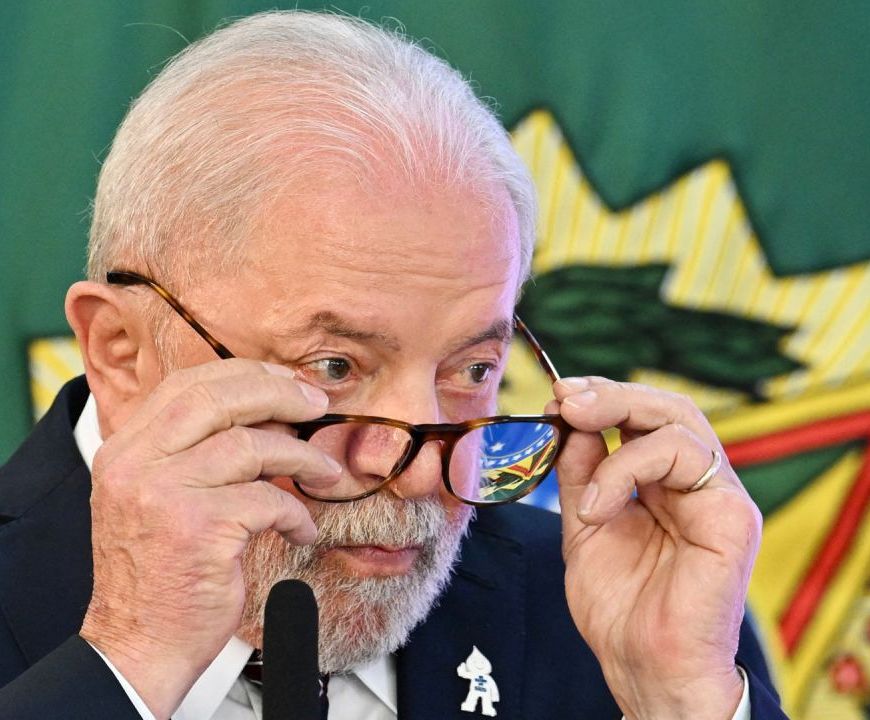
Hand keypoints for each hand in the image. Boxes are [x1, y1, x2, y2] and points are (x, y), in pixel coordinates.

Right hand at [79, 360, 340, 718]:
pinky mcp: (198, 529)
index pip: (187, 384)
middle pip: (219, 398)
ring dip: (302, 458)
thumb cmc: (161, 568)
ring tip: (326, 474)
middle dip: (280, 394)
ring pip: (252, 445)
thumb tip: (269, 411)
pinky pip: (268, 499)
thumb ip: (195, 450)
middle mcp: (136, 463)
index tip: (288, 382)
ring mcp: (163, 493)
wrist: (138, 643)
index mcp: (126, 448)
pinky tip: (302, 529)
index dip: (245, 374)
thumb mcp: (161, 496)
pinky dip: (296, 512)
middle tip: (318, 406)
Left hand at [553, 377, 759, 719]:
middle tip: (566, 399)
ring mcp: (718, 496)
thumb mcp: (584, 524)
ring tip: (575, 451)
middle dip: (610, 394)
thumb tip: (571, 422)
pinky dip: (628, 466)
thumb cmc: (618, 606)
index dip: (603, 397)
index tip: (559, 395)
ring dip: (616, 420)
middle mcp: (695, 483)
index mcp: (664, 484)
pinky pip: (685, 457)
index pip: (643, 418)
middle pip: (665, 407)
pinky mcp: (732, 515)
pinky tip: (596, 505)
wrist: (642, 666)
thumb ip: (581, 474)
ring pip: (679, 420)